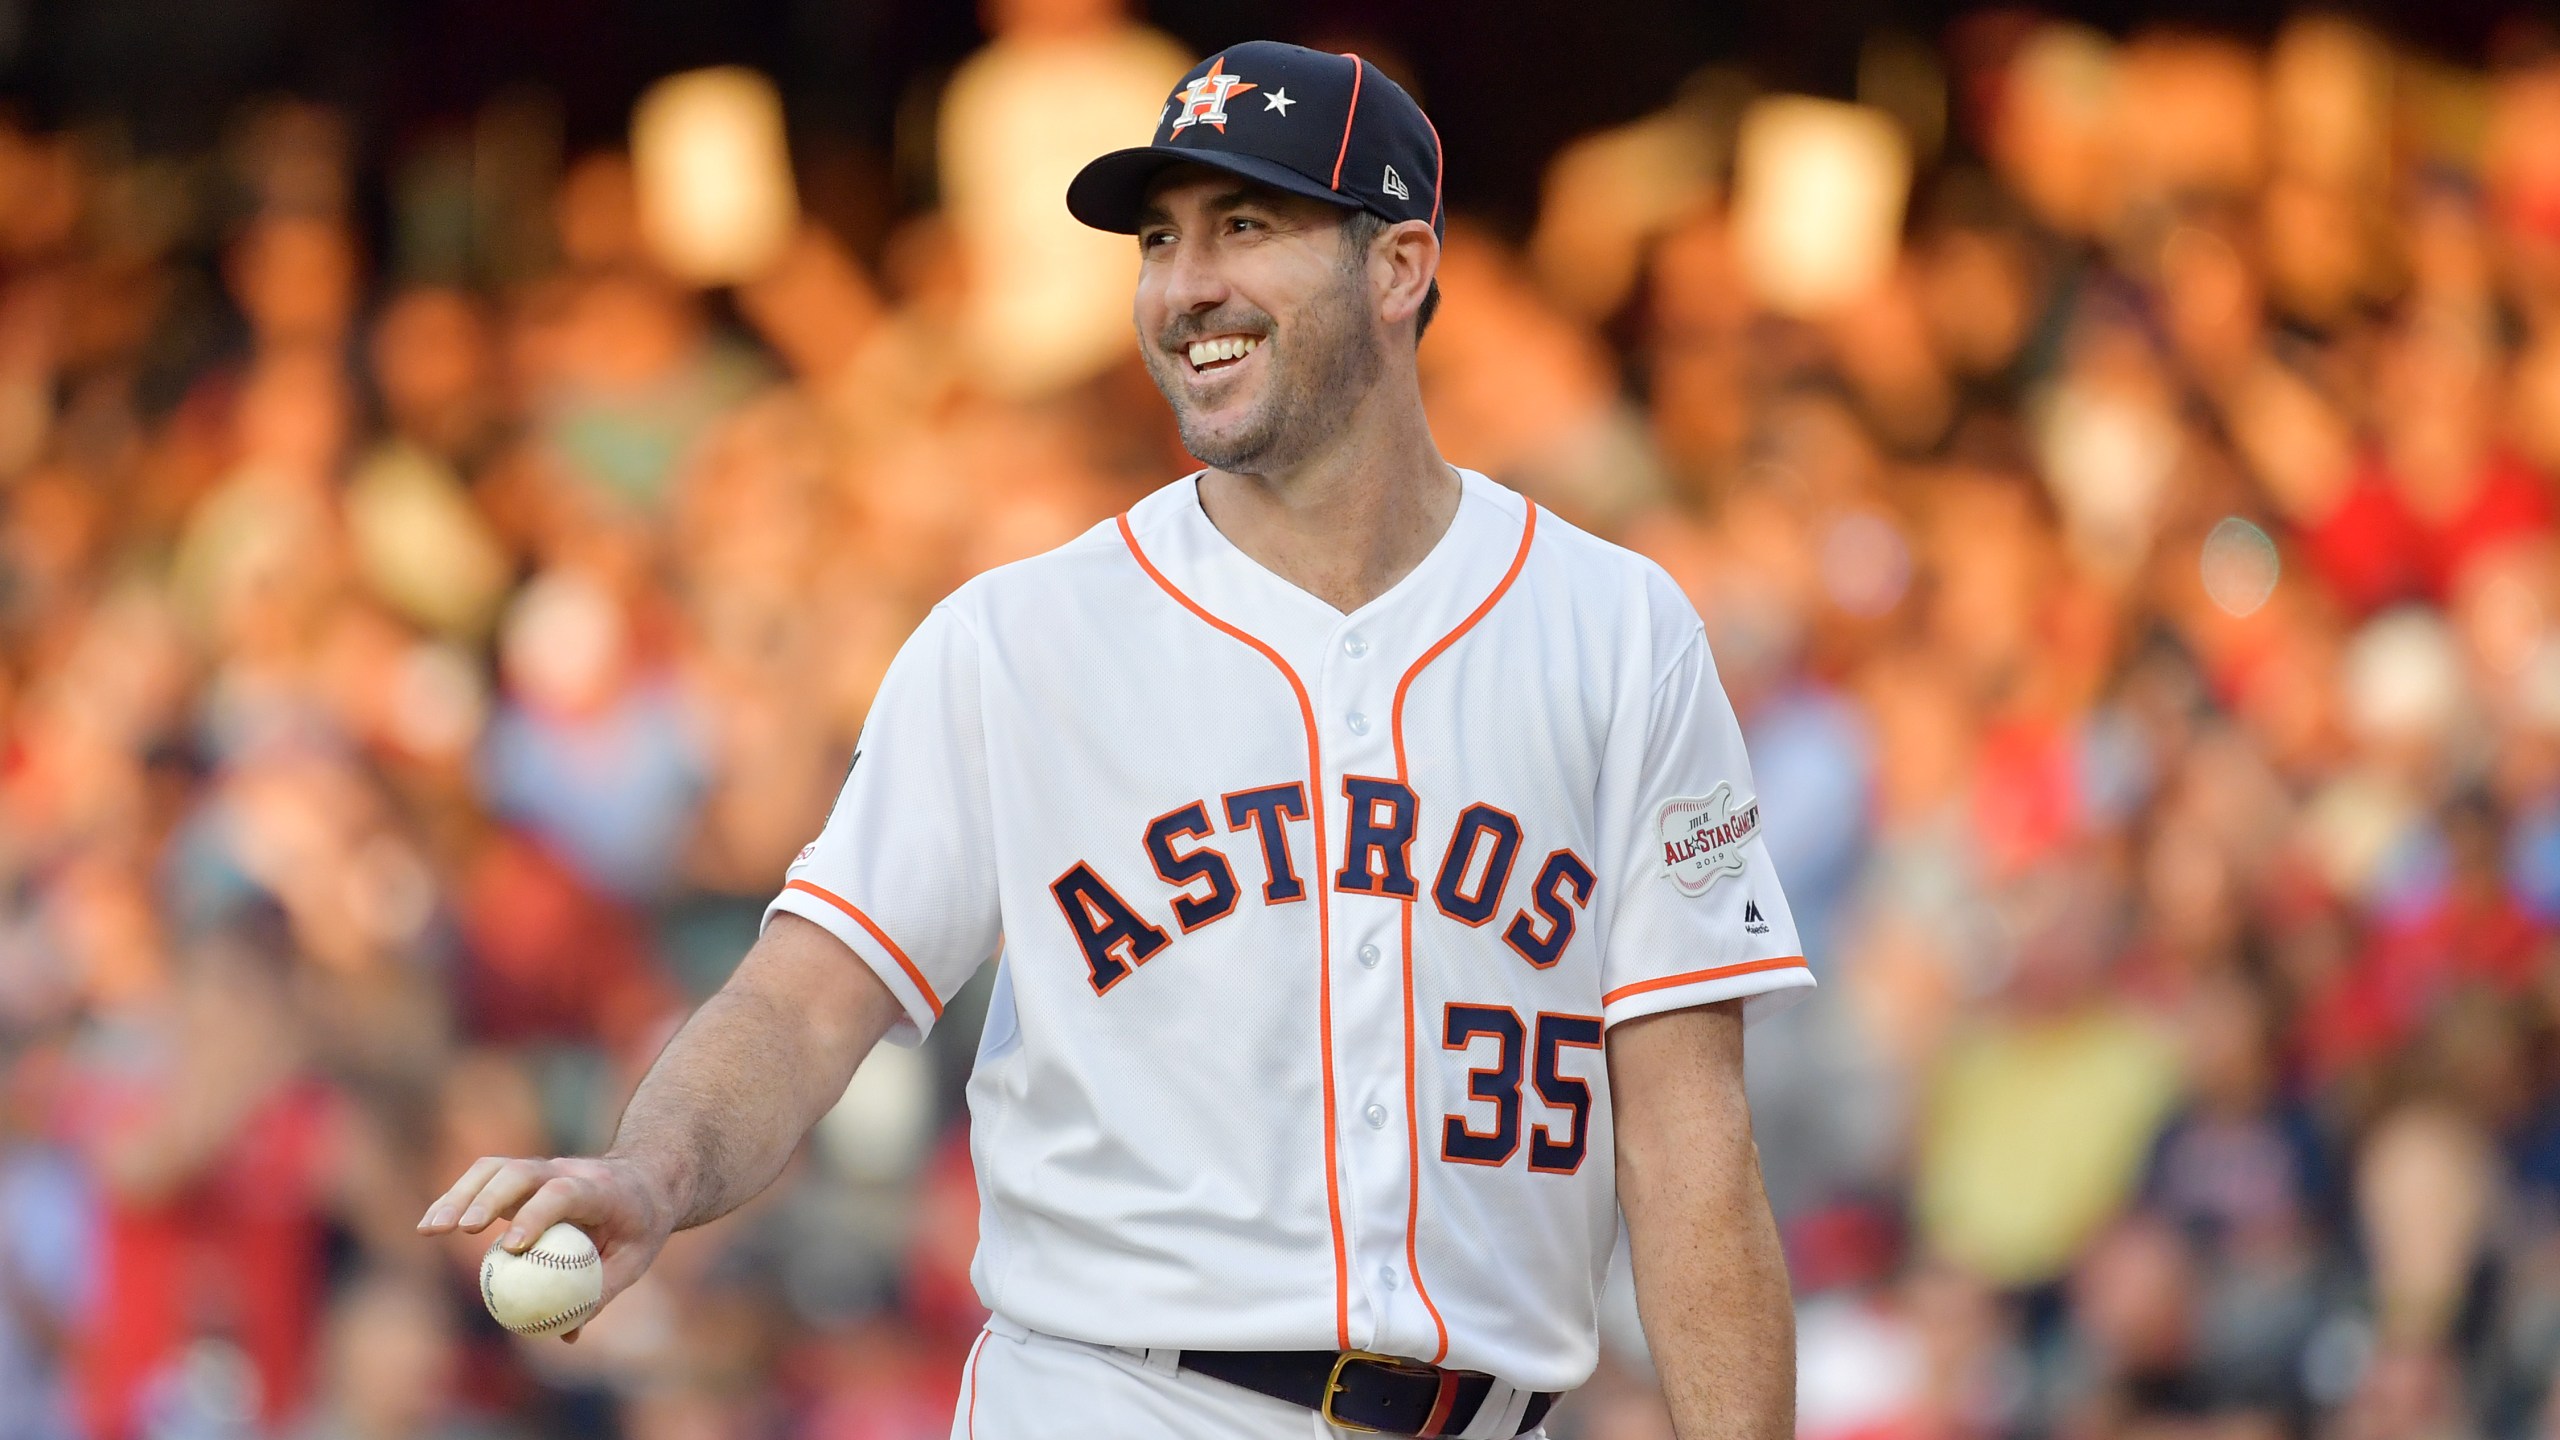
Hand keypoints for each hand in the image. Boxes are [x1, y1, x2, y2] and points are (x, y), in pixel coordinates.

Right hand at [417, 1153, 674, 1340]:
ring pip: (495, 1168)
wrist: (645, 1179)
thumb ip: (601, 1293)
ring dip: (459, 1195)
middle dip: (488, 1197)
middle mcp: (567, 1169)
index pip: (563, 1193)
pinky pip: (484, 1178)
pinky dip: (455, 1196)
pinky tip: (430, 1224)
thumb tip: (565, 1334)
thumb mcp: (636, 1260)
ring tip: (430, 1229)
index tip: (512, 1246)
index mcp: (600, 1188)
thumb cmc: (640, 1225)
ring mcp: (542, 1167)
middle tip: (462, 1230)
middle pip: (520, 1171)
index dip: (536, 1214)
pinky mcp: (522, 1173)